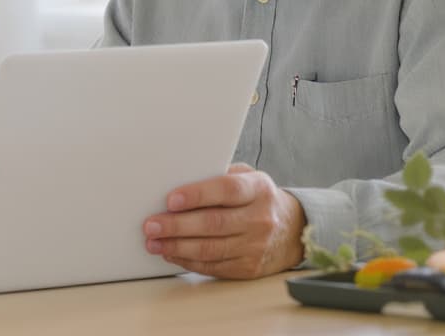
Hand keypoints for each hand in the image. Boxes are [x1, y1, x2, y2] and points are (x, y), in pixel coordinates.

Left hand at [141, 163, 304, 278]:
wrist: (293, 230)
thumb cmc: (258, 199)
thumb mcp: (248, 178)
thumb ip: (219, 176)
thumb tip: (179, 178)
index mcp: (257, 190)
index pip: (226, 190)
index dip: (197, 195)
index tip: (171, 200)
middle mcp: (259, 218)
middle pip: (213, 223)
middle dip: (177, 225)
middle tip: (151, 225)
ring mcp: (256, 246)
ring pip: (211, 248)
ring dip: (177, 246)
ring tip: (154, 242)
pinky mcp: (249, 268)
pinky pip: (214, 266)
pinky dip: (188, 261)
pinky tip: (171, 254)